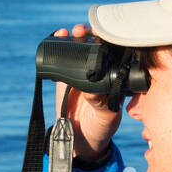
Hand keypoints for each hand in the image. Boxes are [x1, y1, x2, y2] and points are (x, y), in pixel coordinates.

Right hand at [52, 24, 123, 160]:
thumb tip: (88, 87)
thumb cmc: (101, 127)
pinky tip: (58, 36)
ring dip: (75, 36)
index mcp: (113, 76)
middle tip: (84, 31)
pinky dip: (59, 46)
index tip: (104, 33)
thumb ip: (100, 102)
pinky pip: (61, 60)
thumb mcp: (106, 115)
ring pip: (79, 48)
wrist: (82, 140)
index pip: (113, 53)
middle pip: (95, 45)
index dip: (109, 40)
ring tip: (70, 32)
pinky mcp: (64, 79)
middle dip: (90, 33)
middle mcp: (98, 71)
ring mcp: (80, 73)